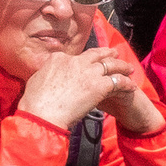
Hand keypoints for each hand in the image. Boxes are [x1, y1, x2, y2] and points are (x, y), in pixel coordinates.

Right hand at [18, 45, 152, 133]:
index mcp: (59, 58)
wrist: (42, 113)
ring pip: (110, 65)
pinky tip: (131, 86)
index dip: (85, 60)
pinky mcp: (99, 85)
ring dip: (121, 66)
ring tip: (128, 68)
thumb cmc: (34, 103)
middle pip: (96, 54)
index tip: (89, 63)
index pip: (76, 56)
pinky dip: (126, 83)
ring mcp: (88, 72)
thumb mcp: (35, 80)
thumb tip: (47, 75)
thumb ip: (46, 74)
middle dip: (107, 53)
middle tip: (114, 53)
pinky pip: (117, 82)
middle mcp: (75, 61)